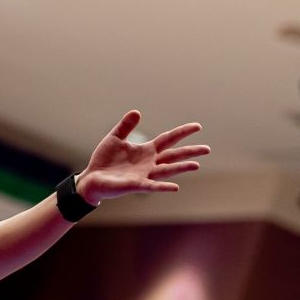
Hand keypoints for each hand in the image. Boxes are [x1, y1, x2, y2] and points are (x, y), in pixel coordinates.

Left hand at [75, 111, 208, 206]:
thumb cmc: (104, 159)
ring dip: (181, 168)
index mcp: (146, 150)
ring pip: (167, 170)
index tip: (198, 126)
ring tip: (197, 165)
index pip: (168, 139)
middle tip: (207, 148)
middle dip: (190, 152)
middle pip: (174, 155)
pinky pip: (152, 186)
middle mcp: (149, 163)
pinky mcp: (136, 185)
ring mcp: (144, 174)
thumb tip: (137, 112)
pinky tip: (175, 187)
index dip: (182, 132)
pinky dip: (163, 186)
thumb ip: (126, 126)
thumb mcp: (114, 138)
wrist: (92, 177)